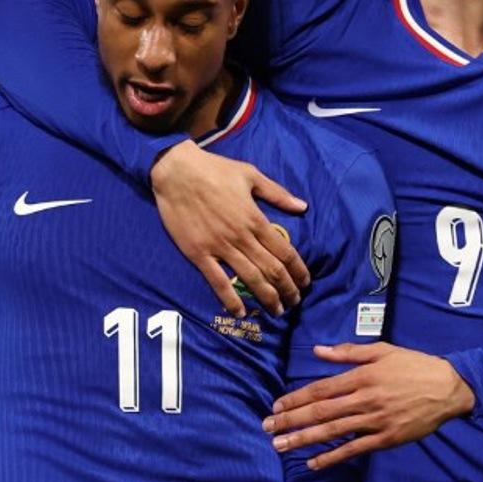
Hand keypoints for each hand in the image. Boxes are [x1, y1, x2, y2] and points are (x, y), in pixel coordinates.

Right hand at [151, 140, 309, 316]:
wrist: (176, 171)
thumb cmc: (215, 169)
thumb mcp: (251, 174)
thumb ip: (278, 194)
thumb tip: (303, 206)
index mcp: (255, 218)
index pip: (285, 251)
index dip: (298, 270)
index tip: (305, 282)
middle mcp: (241, 236)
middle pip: (271, 270)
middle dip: (287, 290)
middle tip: (295, 303)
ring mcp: (219, 246)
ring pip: (249, 279)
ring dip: (266, 297)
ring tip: (276, 310)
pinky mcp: (198, 253)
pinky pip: (217, 281)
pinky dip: (230, 299)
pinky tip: (241, 312)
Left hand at [264, 342, 474, 467]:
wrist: (448, 388)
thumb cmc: (414, 365)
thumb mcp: (382, 351)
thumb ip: (348, 353)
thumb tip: (317, 350)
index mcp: (362, 376)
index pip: (321, 389)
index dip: (296, 398)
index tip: (276, 406)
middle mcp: (364, 399)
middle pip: (321, 412)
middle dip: (291, 420)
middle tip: (267, 428)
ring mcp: (374, 421)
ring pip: (332, 432)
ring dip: (304, 440)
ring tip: (281, 446)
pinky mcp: (385, 439)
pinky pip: (353, 450)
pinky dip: (332, 458)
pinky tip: (312, 464)